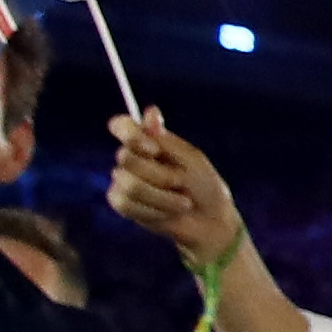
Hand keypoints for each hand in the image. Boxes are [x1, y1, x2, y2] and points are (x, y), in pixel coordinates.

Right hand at [105, 109, 244, 266]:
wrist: (210, 221)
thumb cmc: (204, 186)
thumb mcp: (191, 159)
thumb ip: (166, 140)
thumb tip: (150, 110)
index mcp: (148, 142)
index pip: (122, 126)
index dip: (131, 135)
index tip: (153, 148)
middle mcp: (132, 158)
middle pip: (125, 157)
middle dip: (159, 174)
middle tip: (181, 183)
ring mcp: (123, 180)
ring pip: (128, 184)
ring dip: (161, 197)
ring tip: (182, 202)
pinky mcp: (122, 202)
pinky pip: (126, 203)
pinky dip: (153, 210)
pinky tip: (168, 213)